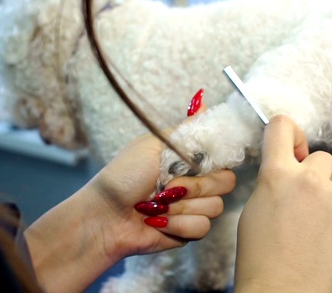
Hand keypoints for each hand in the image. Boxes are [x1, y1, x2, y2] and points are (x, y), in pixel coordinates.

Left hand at [25, 90, 235, 291]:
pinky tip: (157, 221)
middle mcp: (195, 183)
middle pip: (226, 182)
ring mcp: (193, 208)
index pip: (223, 157)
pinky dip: (177, 224)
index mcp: (188, 160)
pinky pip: (202, 227)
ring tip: (156, 205)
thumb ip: (185, 130)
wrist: (104, 216)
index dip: (216, 161)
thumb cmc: (122, 178)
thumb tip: (202, 99)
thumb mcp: (153, 145)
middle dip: (196, 185)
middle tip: (169, 186)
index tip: (197, 164)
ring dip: (182, 206)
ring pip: (215, 207)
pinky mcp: (188, 232)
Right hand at [234, 115, 331, 292]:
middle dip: (316, 177)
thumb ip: (274, 182)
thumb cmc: (260, 258)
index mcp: (277, 174)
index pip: (282, 126)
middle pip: (323, 158)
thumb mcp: (254, 209)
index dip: (290, 133)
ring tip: (319, 230)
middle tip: (306, 205)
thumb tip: (290, 172)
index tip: (295, 147)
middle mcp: (309, 179)